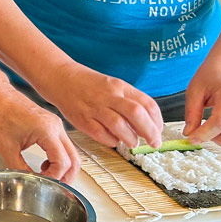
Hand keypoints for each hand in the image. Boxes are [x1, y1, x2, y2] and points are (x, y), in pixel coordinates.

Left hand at [0, 88, 80, 183]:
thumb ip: (19, 168)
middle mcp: (55, 126)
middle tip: (52, 187)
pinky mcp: (50, 123)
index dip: (55, 177)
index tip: (43, 183)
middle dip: (66, 176)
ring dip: (62, 167)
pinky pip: (62, 144)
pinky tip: (45, 163)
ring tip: (47, 176)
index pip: (63, 162)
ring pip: (71, 152)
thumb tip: (28, 183)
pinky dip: (59, 157)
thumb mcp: (6, 147)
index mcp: (47, 130)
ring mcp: (55, 123)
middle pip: (74, 159)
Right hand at [42, 64, 162, 149]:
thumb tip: (148, 125)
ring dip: (130, 138)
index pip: (147, 104)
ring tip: (132, 142)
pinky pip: (101, 134)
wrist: (62, 78)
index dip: (157, 121)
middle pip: (136, 114)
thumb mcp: (114, 86)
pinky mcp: (82, 119)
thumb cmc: (90, 85)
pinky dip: (111, 140)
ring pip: (119, 125)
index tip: (159, 131)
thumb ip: (130, 102)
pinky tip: (114, 140)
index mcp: (120, 86)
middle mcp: (109, 96)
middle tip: (154, 143)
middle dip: (150, 132)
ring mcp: (95, 107)